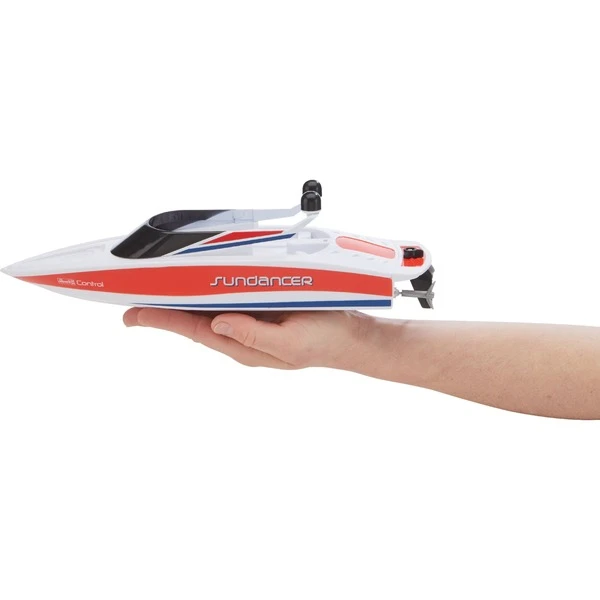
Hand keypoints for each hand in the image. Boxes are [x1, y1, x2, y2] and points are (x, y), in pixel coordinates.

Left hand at [123, 308, 372, 369]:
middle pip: (194, 321)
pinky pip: (228, 300)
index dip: (162, 320)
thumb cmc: (323, 341)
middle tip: (133, 302)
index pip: (194, 330)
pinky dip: (208, 293)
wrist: (350, 337)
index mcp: (243, 346)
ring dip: (181, 302)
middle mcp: (241, 334)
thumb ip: (252, 335)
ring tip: (155, 293)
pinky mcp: (261, 310)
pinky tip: (197, 285)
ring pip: (207, 311)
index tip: (133, 315)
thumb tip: (216, 321)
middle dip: (163, 312)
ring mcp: (250, 323)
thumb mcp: (289, 344)